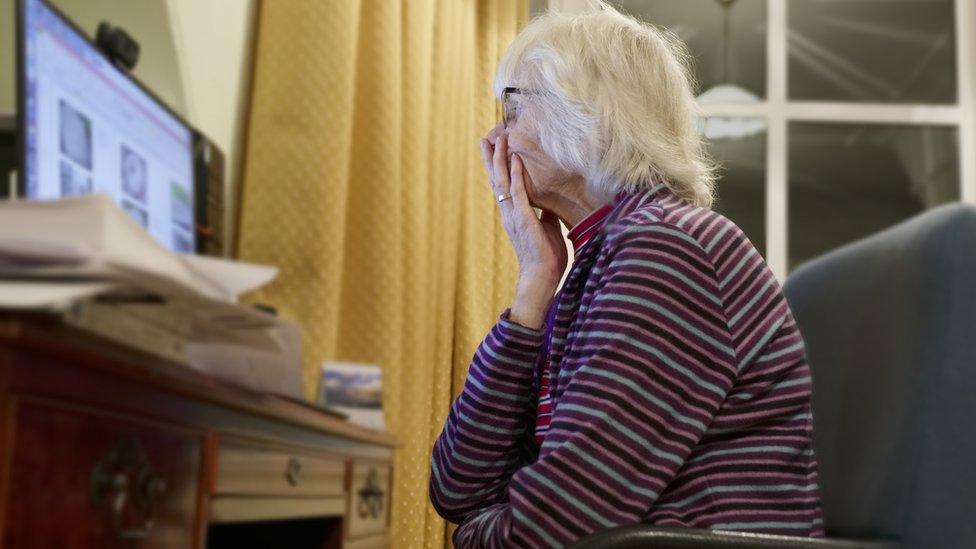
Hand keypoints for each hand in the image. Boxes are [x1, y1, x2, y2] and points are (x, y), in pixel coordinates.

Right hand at [480, 134, 567, 328]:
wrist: (542, 277)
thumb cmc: (546, 256)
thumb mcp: (547, 229)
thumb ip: (544, 214)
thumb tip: (549, 203)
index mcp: (513, 214)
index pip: (502, 185)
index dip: (497, 167)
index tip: (494, 149)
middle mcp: (508, 212)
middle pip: (495, 179)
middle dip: (490, 158)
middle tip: (485, 137)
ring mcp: (513, 215)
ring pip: (502, 181)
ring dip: (499, 159)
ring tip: (497, 139)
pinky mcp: (523, 219)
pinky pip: (518, 192)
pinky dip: (515, 174)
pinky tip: (515, 159)